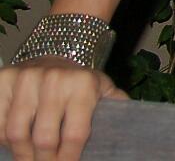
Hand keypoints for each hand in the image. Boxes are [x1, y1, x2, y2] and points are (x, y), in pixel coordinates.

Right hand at [1, 57, 125, 160]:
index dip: (69, 159)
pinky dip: (2, 138)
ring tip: (29, 160)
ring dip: (21, 154)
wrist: (56, 52)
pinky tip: (13, 143)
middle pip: (44, 138)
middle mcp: (54, 79)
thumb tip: (132, 128)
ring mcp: (26, 79)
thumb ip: (117, 107)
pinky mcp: (4, 80)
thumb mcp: (103, 90)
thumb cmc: (80, 81)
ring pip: (16, 133)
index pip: (76, 134)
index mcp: (83, 84)